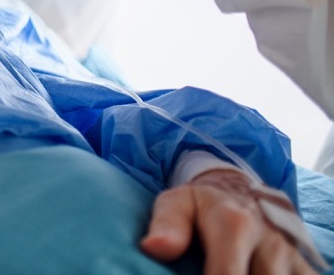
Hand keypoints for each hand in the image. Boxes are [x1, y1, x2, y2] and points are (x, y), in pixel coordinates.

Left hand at [141, 169, 318, 273]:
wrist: (245, 191)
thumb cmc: (204, 204)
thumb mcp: (178, 202)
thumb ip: (167, 224)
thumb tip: (153, 247)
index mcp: (235, 225)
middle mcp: (271, 243)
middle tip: (208, 271)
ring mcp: (292, 258)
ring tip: (230, 269)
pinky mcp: (304, 268)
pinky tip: (250, 273)